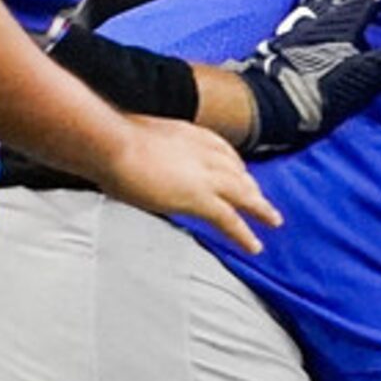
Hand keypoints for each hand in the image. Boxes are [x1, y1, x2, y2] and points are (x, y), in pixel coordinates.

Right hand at [97, 115, 279, 254]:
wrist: (108, 142)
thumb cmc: (106, 138)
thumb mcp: (131, 135)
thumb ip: (139, 145)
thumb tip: (124, 151)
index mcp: (187, 134)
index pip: (220, 150)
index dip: (232, 164)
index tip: (239, 172)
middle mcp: (203, 152)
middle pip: (237, 172)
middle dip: (251, 187)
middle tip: (261, 200)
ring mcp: (205, 176)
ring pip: (243, 195)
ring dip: (260, 209)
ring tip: (273, 221)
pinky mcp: (201, 198)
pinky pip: (230, 220)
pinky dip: (244, 234)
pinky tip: (254, 246)